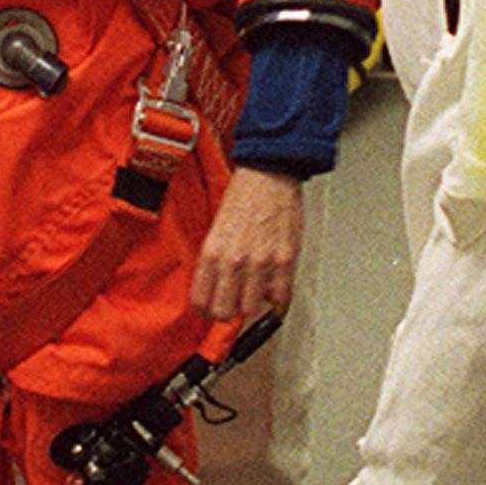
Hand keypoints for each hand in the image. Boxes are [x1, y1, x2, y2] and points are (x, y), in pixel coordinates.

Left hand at [190, 163, 299, 315]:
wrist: (269, 172)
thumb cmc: (244, 194)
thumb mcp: (216, 226)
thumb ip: (215, 258)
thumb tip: (215, 284)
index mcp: (212, 251)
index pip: (200, 300)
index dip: (205, 309)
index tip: (210, 307)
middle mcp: (234, 260)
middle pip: (224, 312)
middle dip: (226, 312)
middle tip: (231, 304)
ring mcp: (261, 262)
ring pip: (251, 309)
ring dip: (252, 304)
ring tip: (253, 292)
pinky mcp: (285, 260)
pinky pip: (279, 296)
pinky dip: (276, 297)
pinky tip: (272, 286)